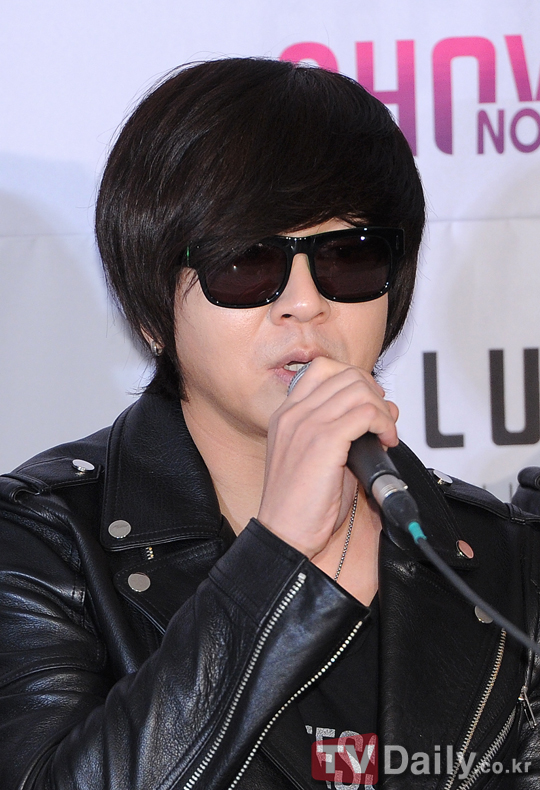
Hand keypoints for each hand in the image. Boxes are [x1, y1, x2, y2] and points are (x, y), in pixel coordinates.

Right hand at [257, 357, 398, 557]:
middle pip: (346, 375)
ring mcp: (306, 425)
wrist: (286, 534)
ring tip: (386, 434)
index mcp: (286, 415)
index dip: (354, 380)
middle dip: (374, 394)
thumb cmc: (302, 504)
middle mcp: (293, 414)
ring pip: (359, 390)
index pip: (323, 369)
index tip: (368, 403)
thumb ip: (344, 430)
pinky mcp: (323, 441)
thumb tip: (383, 410)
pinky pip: (366, 413)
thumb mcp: (318, 457)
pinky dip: (384, 424)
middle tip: (382, 421)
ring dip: (382, 410)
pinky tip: (387, 441)